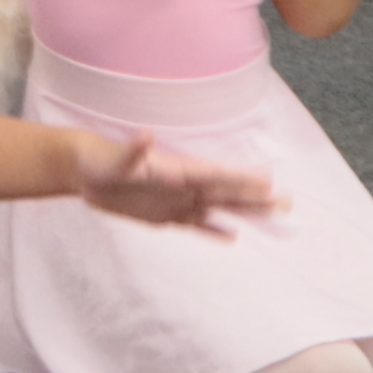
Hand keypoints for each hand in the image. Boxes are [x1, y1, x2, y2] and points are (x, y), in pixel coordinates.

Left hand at [66, 129, 274, 227]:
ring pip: (218, 209)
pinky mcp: (165, 216)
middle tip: (288, 203)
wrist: (85, 172)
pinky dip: (213, 231)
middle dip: (257, 198)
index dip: (243, 180)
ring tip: (273, 216)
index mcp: (178, 168)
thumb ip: (133, 149)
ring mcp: (177, 200)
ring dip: (244, 213)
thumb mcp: (115, 157)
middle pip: (227, 193)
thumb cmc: (101, 159)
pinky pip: (195, 225)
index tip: (270, 183)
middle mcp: (183, 184)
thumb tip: (146, 135)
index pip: (217, 175)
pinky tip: (233, 236)